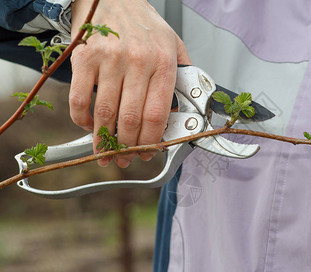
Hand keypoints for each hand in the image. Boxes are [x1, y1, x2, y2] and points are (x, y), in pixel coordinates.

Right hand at [69, 0, 190, 166]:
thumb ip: (181, 78)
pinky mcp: (85, 58)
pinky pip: (80, 100)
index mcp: (164, 62)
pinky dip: (82, 121)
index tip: (147, 153)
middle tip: (124, 158)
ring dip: (104, 141)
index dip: (151, 142)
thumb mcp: (174, 46)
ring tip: (105, 153)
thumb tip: (182, 112)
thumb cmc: (145, 25)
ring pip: (106, 114)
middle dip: (127, 148)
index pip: (157, 115)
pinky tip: (88, 127)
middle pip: (130, 120)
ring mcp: (110, 60)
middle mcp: (138, 61)